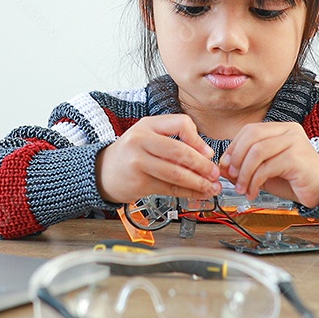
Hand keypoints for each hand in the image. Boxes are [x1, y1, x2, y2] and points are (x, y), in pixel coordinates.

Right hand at [96, 114, 220, 203]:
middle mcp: (141, 140)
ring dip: (199, 182)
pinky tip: (198, 194)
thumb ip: (175, 139)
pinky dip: (188, 192)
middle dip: (202, 165)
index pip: (181, 123)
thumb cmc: (131, 153)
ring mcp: (138, 162)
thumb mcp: (149, 136)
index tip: (209, 153)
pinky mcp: (139, 182)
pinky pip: (169, 188)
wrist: (103, 172)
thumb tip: (206, 154)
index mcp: (148, 124)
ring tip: (212, 187)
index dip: (198, 139)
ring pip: (176, 173)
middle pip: (180, 151)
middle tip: (215, 174)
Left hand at [219, 122, 318, 208]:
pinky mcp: (297, 158)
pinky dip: (255, 182)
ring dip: (244, 173)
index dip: (234, 147)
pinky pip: (267, 167)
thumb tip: (222, 167)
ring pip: (257, 152)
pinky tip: (254, 192)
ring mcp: (295, 142)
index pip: (250, 130)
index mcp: (280, 128)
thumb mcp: (264, 171)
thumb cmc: (294, 180)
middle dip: (237, 158)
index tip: (226, 165)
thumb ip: (244, 166)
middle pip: (252, 137)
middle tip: (231, 176)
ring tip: (242, 188)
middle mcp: (289, 131)